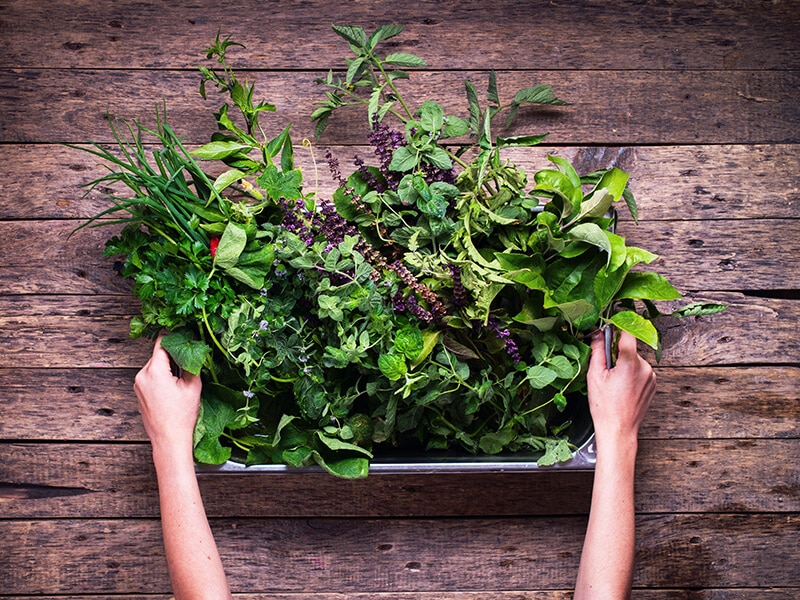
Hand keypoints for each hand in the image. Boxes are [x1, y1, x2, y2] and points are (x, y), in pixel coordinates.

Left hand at [134, 335, 201, 458]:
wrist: (169, 439)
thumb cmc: (180, 416)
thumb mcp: (192, 386)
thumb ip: (191, 364)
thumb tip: (193, 349)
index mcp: (154, 371)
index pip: (162, 343)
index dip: (174, 337)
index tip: (184, 335)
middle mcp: (142, 375)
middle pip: (158, 355)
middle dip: (173, 355)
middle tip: (189, 359)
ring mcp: (138, 384)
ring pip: (155, 366)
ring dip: (168, 367)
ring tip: (182, 378)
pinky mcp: (139, 392)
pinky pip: (151, 377)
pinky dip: (162, 377)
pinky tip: (173, 388)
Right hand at [587, 329, 655, 447]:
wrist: (619, 430)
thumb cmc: (605, 407)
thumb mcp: (594, 375)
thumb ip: (597, 351)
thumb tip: (598, 334)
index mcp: (630, 363)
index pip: (628, 333)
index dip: (619, 326)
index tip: (611, 325)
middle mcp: (645, 367)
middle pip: (629, 349)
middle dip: (617, 354)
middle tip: (605, 368)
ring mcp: (651, 377)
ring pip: (635, 361)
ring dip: (624, 365)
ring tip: (613, 383)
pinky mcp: (653, 385)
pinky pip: (640, 371)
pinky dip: (631, 374)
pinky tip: (621, 388)